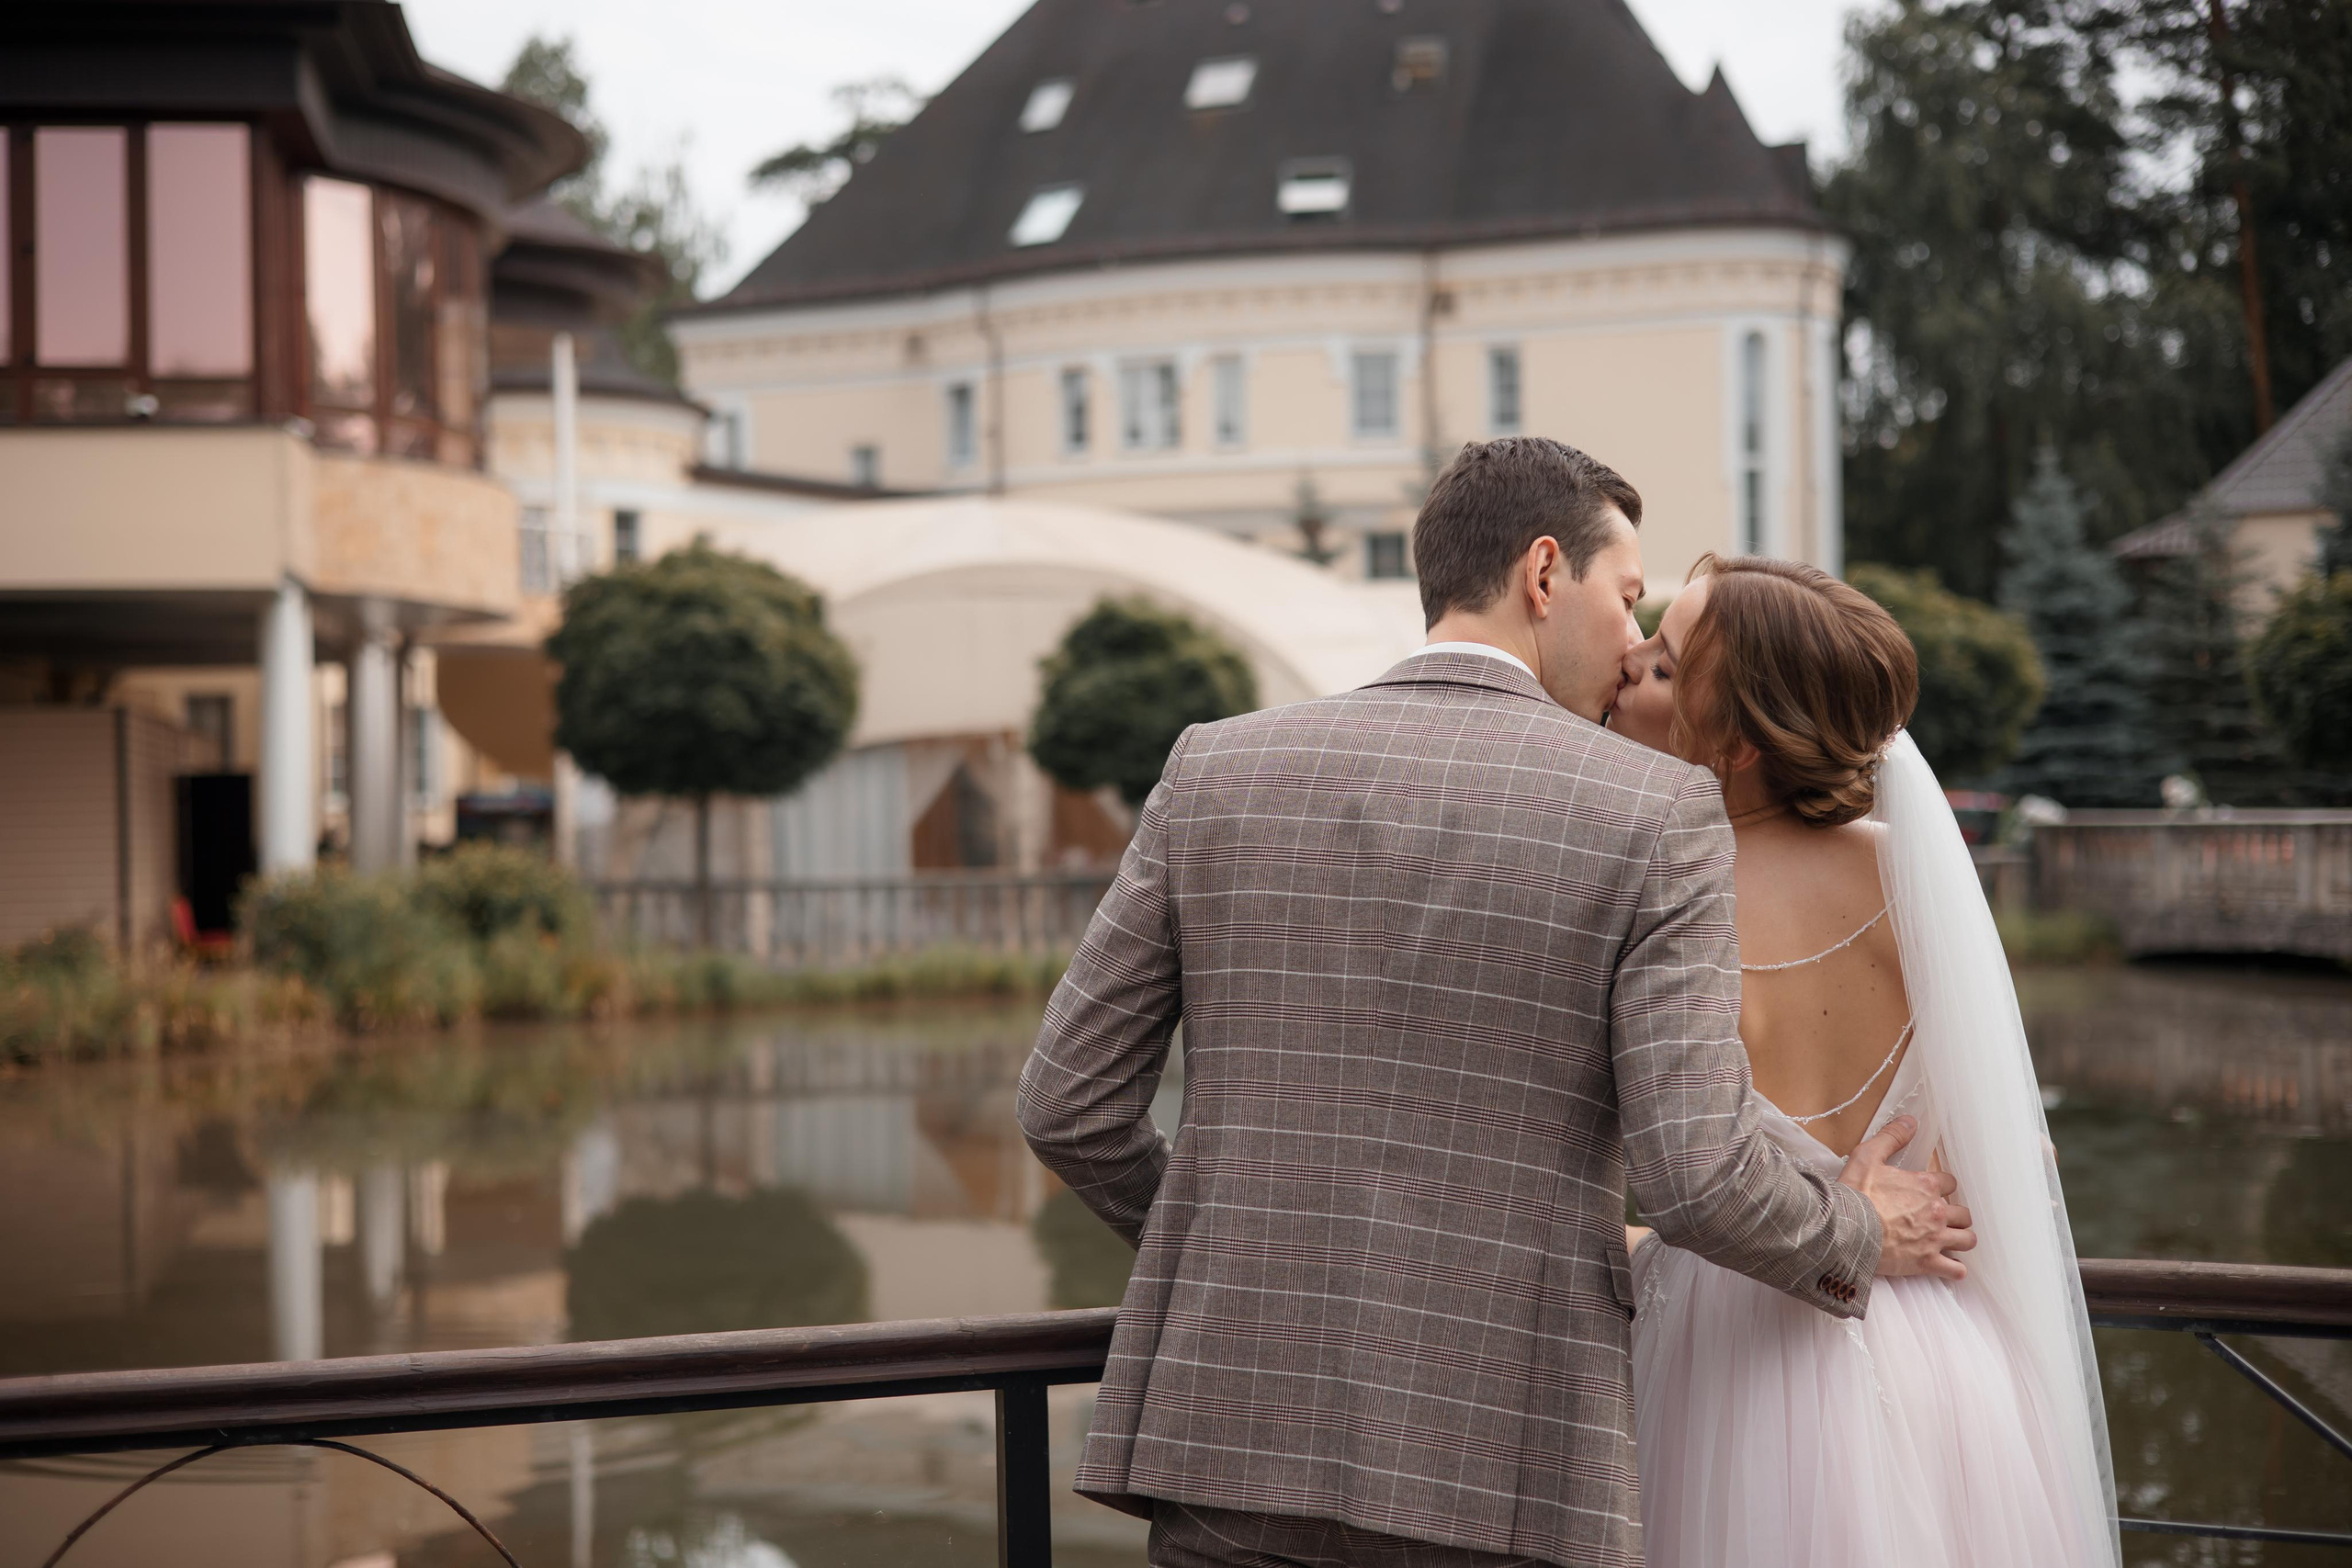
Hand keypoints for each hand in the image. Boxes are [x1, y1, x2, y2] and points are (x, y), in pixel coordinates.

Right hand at [1838, 1115, 1974, 1281]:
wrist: (1845, 1230)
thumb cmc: (1855, 1194)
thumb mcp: (1868, 1156)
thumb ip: (1892, 1137)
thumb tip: (1911, 1121)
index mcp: (1925, 1186)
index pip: (1949, 1183)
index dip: (1940, 1187)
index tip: (1929, 1192)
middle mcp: (1937, 1212)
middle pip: (1964, 1213)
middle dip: (1955, 1215)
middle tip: (1940, 1219)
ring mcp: (1935, 1239)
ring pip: (1968, 1239)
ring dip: (1961, 1239)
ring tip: (1950, 1240)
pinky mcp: (1928, 1262)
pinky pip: (1956, 1270)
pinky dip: (1955, 1268)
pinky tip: (1948, 1265)